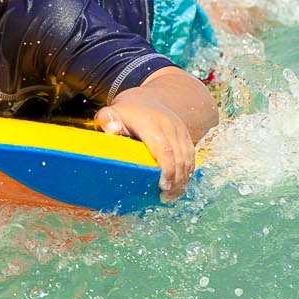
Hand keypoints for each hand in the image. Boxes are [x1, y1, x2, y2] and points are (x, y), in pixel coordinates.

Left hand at [96, 87, 197, 201]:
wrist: (144, 99)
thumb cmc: (123, 113)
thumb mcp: (109, 113)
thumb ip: (107, 121)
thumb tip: (113, 130)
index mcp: (151, 123)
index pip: (164, 149)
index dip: (166, 169)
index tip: (162, 186)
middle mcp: (170, 126)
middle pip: (179, 157)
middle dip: (175, 180)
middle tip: (165, 198)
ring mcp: (180, 130)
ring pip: (188, 158)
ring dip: (183, 179)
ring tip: (171, 196)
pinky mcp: (186, 135)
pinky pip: (191, 156)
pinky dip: (187, 172)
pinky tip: (179, 185)